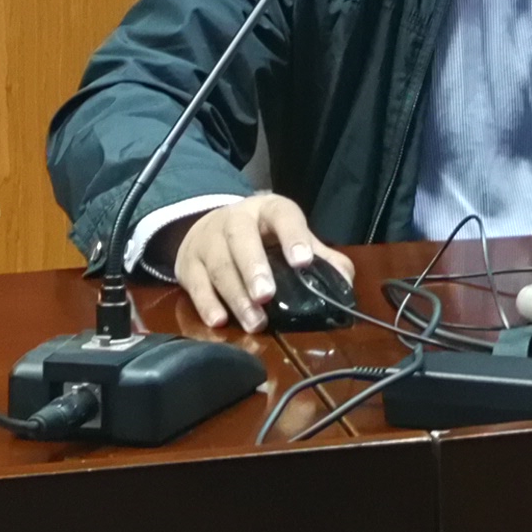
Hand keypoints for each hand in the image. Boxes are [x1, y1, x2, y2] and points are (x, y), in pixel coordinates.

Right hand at [171, 193, 351, 335]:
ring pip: (219, 266)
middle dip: (254, 267)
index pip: (282, 215)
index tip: (303, 261)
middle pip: (241, 239)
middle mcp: (234, 220)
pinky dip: (206, 304)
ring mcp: (207, 241)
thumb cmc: (261, 238)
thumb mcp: (291, 238)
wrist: (210, 228)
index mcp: (268, 210)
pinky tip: (219, 321)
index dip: (293, 236)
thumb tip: (344, 282)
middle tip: (266, 294)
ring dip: (236, 296)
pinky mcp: (187, 264)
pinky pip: (195, 285)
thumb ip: (320, 257)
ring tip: (254, 322)